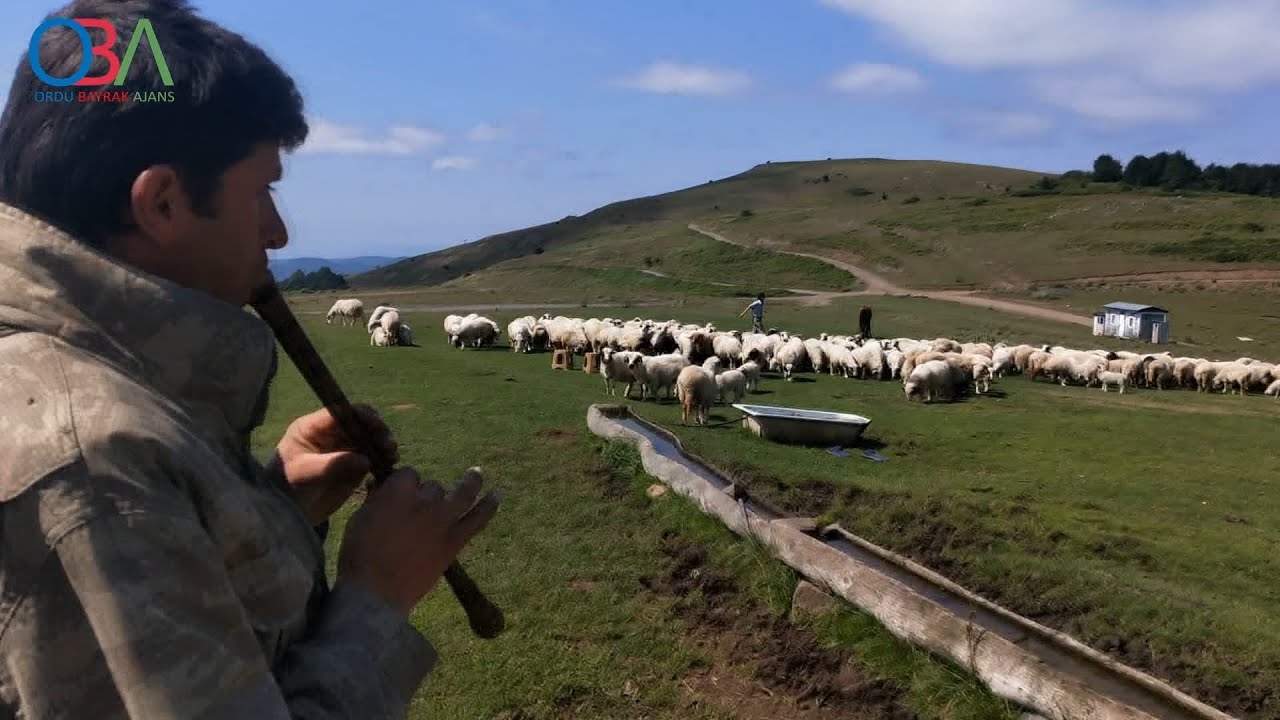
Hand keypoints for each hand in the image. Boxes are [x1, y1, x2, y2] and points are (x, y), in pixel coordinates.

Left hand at [272, 404, 397, 524]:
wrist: (287, 512)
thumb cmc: (287, 487)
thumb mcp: (306, 473)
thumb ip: (334, 464)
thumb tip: (365, 460)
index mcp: (314, 428)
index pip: (341, 412)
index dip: (361, 415)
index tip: (376, 424)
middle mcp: (331, 434)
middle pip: (360, 423)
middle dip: (377, 431)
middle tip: (388, 445)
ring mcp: (344, 449)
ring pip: (370, 439)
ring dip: (383, 445)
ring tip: (392, 456)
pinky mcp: (353, 465)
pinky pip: (373, 457)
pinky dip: (383, 460)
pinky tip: (389, 466)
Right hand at [336, 466, 499, 614]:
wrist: (377, 591)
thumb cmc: (360, 555)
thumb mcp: (360, 519)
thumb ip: (377, 499)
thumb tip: (381, 486)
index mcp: (398, 491)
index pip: (409, 474)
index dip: (405, 484)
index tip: (402, 494)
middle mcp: (424, 500)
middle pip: (433, 487)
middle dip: (427, 495)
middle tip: (419, 513)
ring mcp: (443, 519)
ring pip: (462, 492)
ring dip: (471, 482)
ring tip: (476, 473)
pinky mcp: (455, 540)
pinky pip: (477, 519)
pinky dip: (489, 506)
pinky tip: (496, 496)